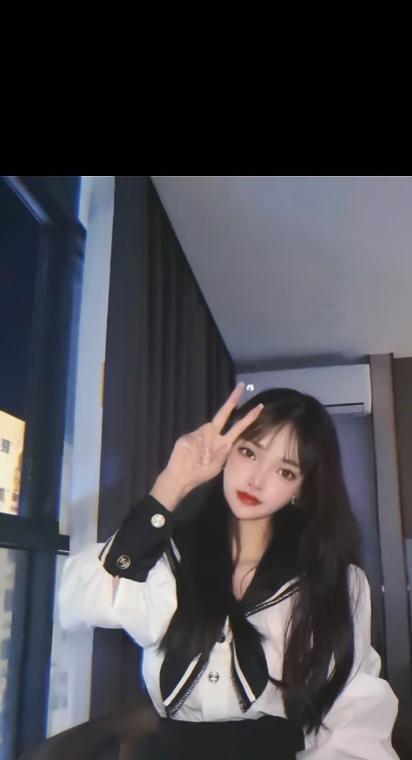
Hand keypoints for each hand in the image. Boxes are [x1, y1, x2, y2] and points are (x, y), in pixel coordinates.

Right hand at [150, 384, 262, 509]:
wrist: (181, 479)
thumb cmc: (200, 474)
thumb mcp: (215, 467)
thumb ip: (221, 455)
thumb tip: (225, 444)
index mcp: (223, 442)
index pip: (238, 426)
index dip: (249, 417)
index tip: (260, 406)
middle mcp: (213, 435)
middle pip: (223, 414)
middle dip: (232, 400)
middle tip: (241, 386)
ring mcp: (200, 434)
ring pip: (208, 430)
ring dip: (207, 447)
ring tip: (203, 461)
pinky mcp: (188, 437)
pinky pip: (197, 439)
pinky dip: (198, 450)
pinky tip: (196, 458)